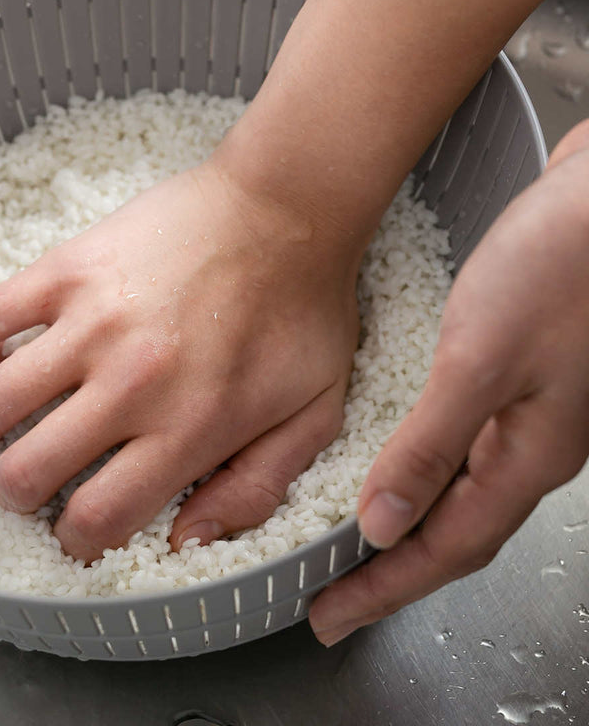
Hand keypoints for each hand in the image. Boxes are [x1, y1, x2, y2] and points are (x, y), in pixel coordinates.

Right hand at [0, 160, 360, 560]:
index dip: (75, 542)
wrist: (287, 208)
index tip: (76, 530)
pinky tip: (0, 351)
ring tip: (13, 415)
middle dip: (17, 493)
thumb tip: (187, 542)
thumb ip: (256, 488)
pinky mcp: (68, 270)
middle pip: (25, 473)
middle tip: (33, 477)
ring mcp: (91, 323)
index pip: (95, 518)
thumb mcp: (315, 412)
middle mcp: (129, 385)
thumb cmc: (306, 310)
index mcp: (187, 429)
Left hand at [310, 120, 588, 645]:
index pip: (442, 551)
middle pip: (451, 537)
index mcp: (523, 458)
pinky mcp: (514, 385)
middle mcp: (528, 450)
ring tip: (357, 552)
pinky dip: (422, 477)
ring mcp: (525, 419)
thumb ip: (432, 445)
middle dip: (389, 576)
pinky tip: (402, 471)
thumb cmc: (557, 269)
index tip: (330, 619)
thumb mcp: (481, 361)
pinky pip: (460, 455)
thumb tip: (384, 523)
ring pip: (456, 500)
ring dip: (405, 532)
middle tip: (335, 601)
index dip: (382, 591)